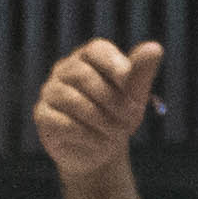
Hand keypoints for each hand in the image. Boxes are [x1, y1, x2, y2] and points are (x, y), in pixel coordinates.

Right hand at [33, 39, 161, 179]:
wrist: (101, 151)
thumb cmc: (119, 115)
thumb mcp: (135, 95)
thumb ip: (141, 72)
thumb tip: (155, 47)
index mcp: (88, 57)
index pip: (96, 49)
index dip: (114, 64)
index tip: (129, 82)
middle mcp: (65, 70)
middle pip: (83, 75)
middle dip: (111, 99)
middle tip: (131, 118)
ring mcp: (50, 92)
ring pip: (72, 100)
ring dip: (101, 120)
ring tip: (118, 133)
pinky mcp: (42, 116)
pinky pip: (62, 122)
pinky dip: (87, 135)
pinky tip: (100, 142)